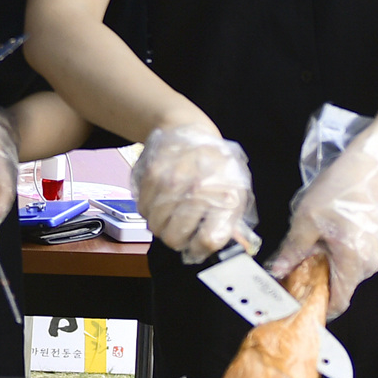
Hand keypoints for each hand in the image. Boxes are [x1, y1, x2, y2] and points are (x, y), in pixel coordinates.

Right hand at [130, 121, 258, 261]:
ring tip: (171, 214)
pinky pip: (142, 210)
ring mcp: (169, 182)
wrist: (187, 129)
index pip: (208, 240)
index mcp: (223, 195)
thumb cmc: (215, 163)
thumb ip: (230, 221)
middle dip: (178, 240)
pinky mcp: (149, 175)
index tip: (199, 243)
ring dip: (162, 226)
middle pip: (175, 238)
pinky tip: (160, 201)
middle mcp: (195, 189)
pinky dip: (149, 211)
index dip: (201, 248)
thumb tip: (229, 247)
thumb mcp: (235, 190)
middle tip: (182, 230)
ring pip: (155, 227)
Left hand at [267, 113, 377, 315]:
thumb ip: (293, 250)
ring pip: (344, 273)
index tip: (295, 302)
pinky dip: (333, 257)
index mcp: (354, 263)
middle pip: (340, 287)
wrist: (368, 165)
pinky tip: (318, 242)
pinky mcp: (372, 243)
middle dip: (314, 284)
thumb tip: (276, 272)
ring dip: (322, 268)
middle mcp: (368, 264)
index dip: (317, 307)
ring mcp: (373, 254)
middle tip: (289, 274)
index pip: (339, 303)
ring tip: (302, 252)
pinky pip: (350, 260)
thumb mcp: (307, 220)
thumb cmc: (338, 190)